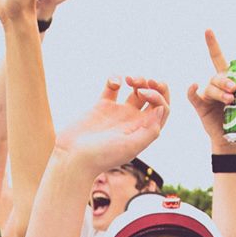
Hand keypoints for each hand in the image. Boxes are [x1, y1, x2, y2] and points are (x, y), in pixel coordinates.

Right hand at [53, 78, 169, 172]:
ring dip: (137, 80)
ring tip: (130, 79)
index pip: (162, 109)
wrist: (74, 157)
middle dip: (153, 85)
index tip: (143, 93)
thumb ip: (150, 130)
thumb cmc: (102, 156)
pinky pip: (113, 87)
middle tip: (143, 81)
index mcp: (143, 131)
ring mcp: (118, 113)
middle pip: (153, 98)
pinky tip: (115, 82)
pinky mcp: (101, 106)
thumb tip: (162, 109)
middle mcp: (133, 121)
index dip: (159, 96)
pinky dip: (116, 79)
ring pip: (136, 91)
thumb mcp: (131, 147)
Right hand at [186, 29, 235, 151]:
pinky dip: (191, 91)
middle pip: (218, 76)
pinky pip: (194, 97)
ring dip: (219, 91)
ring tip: (230, 99)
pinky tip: (193, 85)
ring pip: (210, 87)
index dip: (212, 44)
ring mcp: (207, 95)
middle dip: (226, 81)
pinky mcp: (201, 107)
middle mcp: (215, 84)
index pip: (218, 58)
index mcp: (227, 79)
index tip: (208, 30)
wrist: (235, 139)